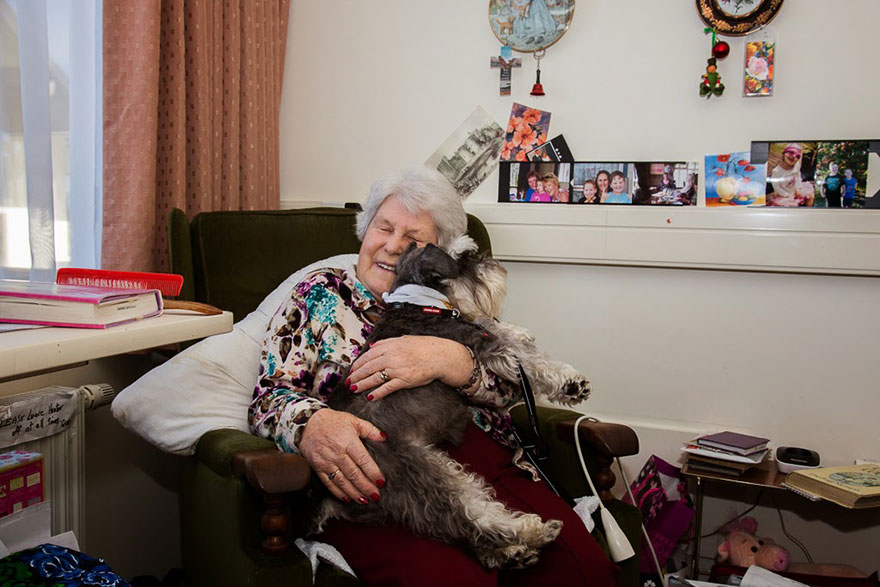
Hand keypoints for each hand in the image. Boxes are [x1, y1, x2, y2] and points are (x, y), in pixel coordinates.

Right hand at [299, 408, 386, 503]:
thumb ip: (370, 429)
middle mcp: (337, 453)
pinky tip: (347, 498)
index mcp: (348, 441)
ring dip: (354, 493)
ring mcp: (326, 461)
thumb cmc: (332, 421)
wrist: (307, 423)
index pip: (363, 460)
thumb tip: (384, 437)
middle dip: (366, 487)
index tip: (381, 482)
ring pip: (342, 481)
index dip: (373, 472)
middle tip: (376, 496)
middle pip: (354, 474)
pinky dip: (338, 492)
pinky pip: (328, 483)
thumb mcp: (353, 420)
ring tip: (364, 500)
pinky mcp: (317, 467)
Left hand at [347, 335, 472, 400]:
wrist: (440, 356)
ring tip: (354, 389)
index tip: (351, 370)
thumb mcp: (404, 339)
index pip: (368, 355)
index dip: (357, 364)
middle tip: (349, 382)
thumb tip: (373, 346)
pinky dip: (377, 393)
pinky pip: (387, 388)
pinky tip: (370, 396)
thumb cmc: (424, 347)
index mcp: (390, 346)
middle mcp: (391, 357)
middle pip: (368, 367)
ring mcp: (397, 369)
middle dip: (356, 376)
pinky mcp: (404, 380)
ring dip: (362, 385)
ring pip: (374, 378)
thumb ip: (387, 342)